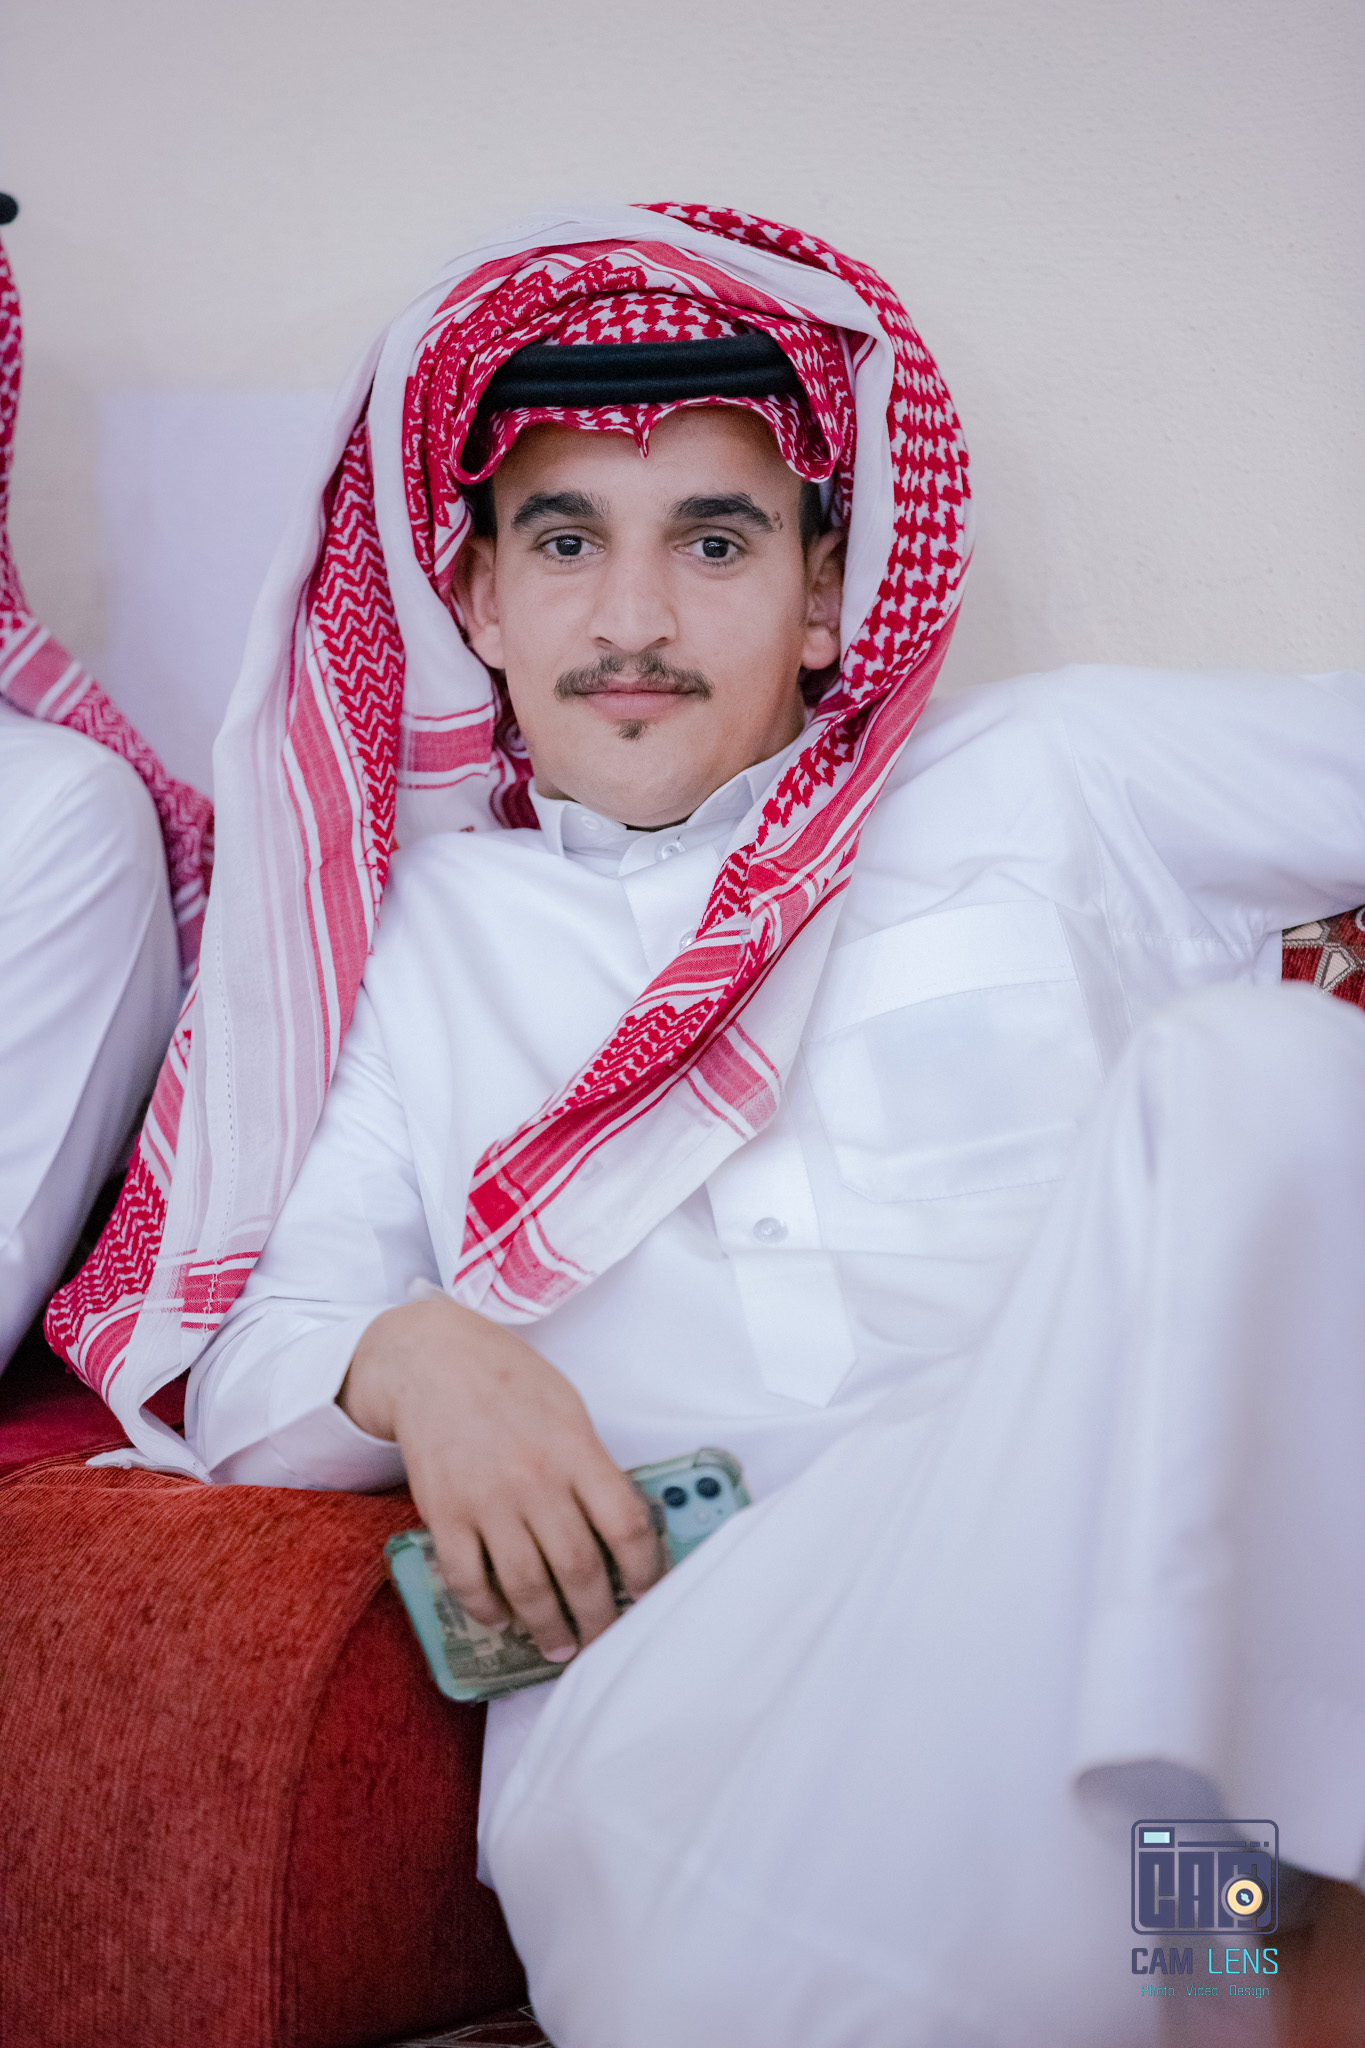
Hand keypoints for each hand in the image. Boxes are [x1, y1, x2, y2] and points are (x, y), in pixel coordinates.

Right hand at [340, 1297, 664, 1660]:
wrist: (433, 1360)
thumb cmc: (508, 1382)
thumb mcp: (568, 1411)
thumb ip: (593, 1466)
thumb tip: (619, 1528)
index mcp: (577, 1452)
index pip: (627, 1526)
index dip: (645, 1572)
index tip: (647, 1595)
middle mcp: (537, 1481)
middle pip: (579, 1569)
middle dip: (597, 1618)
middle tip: (601, 1639)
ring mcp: (488, 1500)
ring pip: (526, 1586)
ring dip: (547, 1627)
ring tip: (558, 1646)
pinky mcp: (444, 1514)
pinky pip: (467, 1580)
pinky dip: (486, 1609)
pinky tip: (501, 1619)